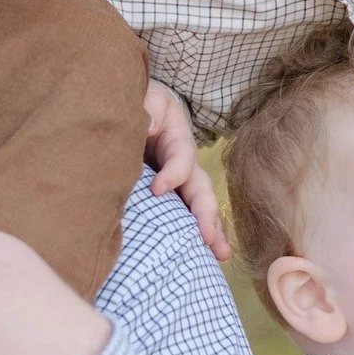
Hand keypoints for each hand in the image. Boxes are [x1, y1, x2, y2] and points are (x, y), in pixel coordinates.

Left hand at [144, 80, 229, 260]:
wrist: (133, 111)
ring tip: (221, 255)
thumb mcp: (143, 96)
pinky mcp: (168, 199)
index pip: (182, 158)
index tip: (157, 190)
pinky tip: (206, 259)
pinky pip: (186, 217)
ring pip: (201, 207)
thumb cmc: (138, 102)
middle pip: (201, 189)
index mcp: (177, 139)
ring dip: (212, 231)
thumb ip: (147, 107)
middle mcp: (184, 164)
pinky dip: (198, 236)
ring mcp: (179, 184)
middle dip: (206, 213)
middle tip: (206, 237)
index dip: (174, 173)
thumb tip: (150, 127)